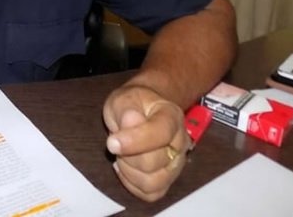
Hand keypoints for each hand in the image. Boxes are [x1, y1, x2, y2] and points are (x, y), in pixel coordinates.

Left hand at [102, 85, 190, 201]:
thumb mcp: (124, 99)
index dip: (134, 141)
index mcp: (171, 116)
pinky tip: (126, 166)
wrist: (142, 111)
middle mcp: (180, 142)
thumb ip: (126, 109)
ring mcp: (177, 164)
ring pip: (152, 183)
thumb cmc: (133, 105)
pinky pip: (150, 193)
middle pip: (154, 163)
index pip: (160, 134)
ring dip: (129, 171)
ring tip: (122, 155)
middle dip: (127, 155)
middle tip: (117, 142)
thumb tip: (130, 121)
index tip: (111, 142)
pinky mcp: (168, 180)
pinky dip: (132, 183)